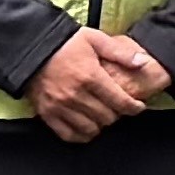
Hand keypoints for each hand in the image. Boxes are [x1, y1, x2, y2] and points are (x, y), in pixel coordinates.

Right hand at [30, 27, 162, 142]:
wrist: (30, 48)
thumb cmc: (66, 43)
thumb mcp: (95, 39)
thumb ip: (121, 52)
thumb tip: (143, 62)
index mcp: (90, 76)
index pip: (120, 101)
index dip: (133, 107)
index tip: (138, 107)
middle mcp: (75, 95)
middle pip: (107, 117)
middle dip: (117, 114)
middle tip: (118, 108)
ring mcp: (60, 106)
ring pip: (90, 128)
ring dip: (100, 125)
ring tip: (103, 116)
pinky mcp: (46, 113)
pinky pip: (68, 134)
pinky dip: (81, 135)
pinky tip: (87, 127)